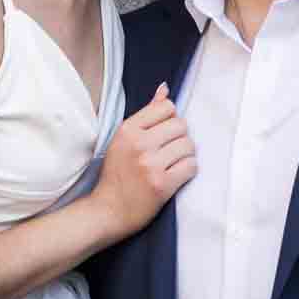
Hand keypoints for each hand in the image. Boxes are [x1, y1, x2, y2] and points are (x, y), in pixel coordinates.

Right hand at [91, 83, 196, 238]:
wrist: (108, 210)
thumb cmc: (116, 174)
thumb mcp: (123, 139)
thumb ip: (146, 114)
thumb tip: (165, 88)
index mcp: (128, 129)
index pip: (167, 107)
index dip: (170, 119)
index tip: (164, 132)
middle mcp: (139, 144)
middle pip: (181, 126)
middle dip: (179, 137)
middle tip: (169, 150)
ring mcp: (151, 165)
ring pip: (189, 146)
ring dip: (186, 155)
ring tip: (173, 163)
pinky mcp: (162, 185)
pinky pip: (191, 167)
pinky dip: (187, 170)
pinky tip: (176, 175)